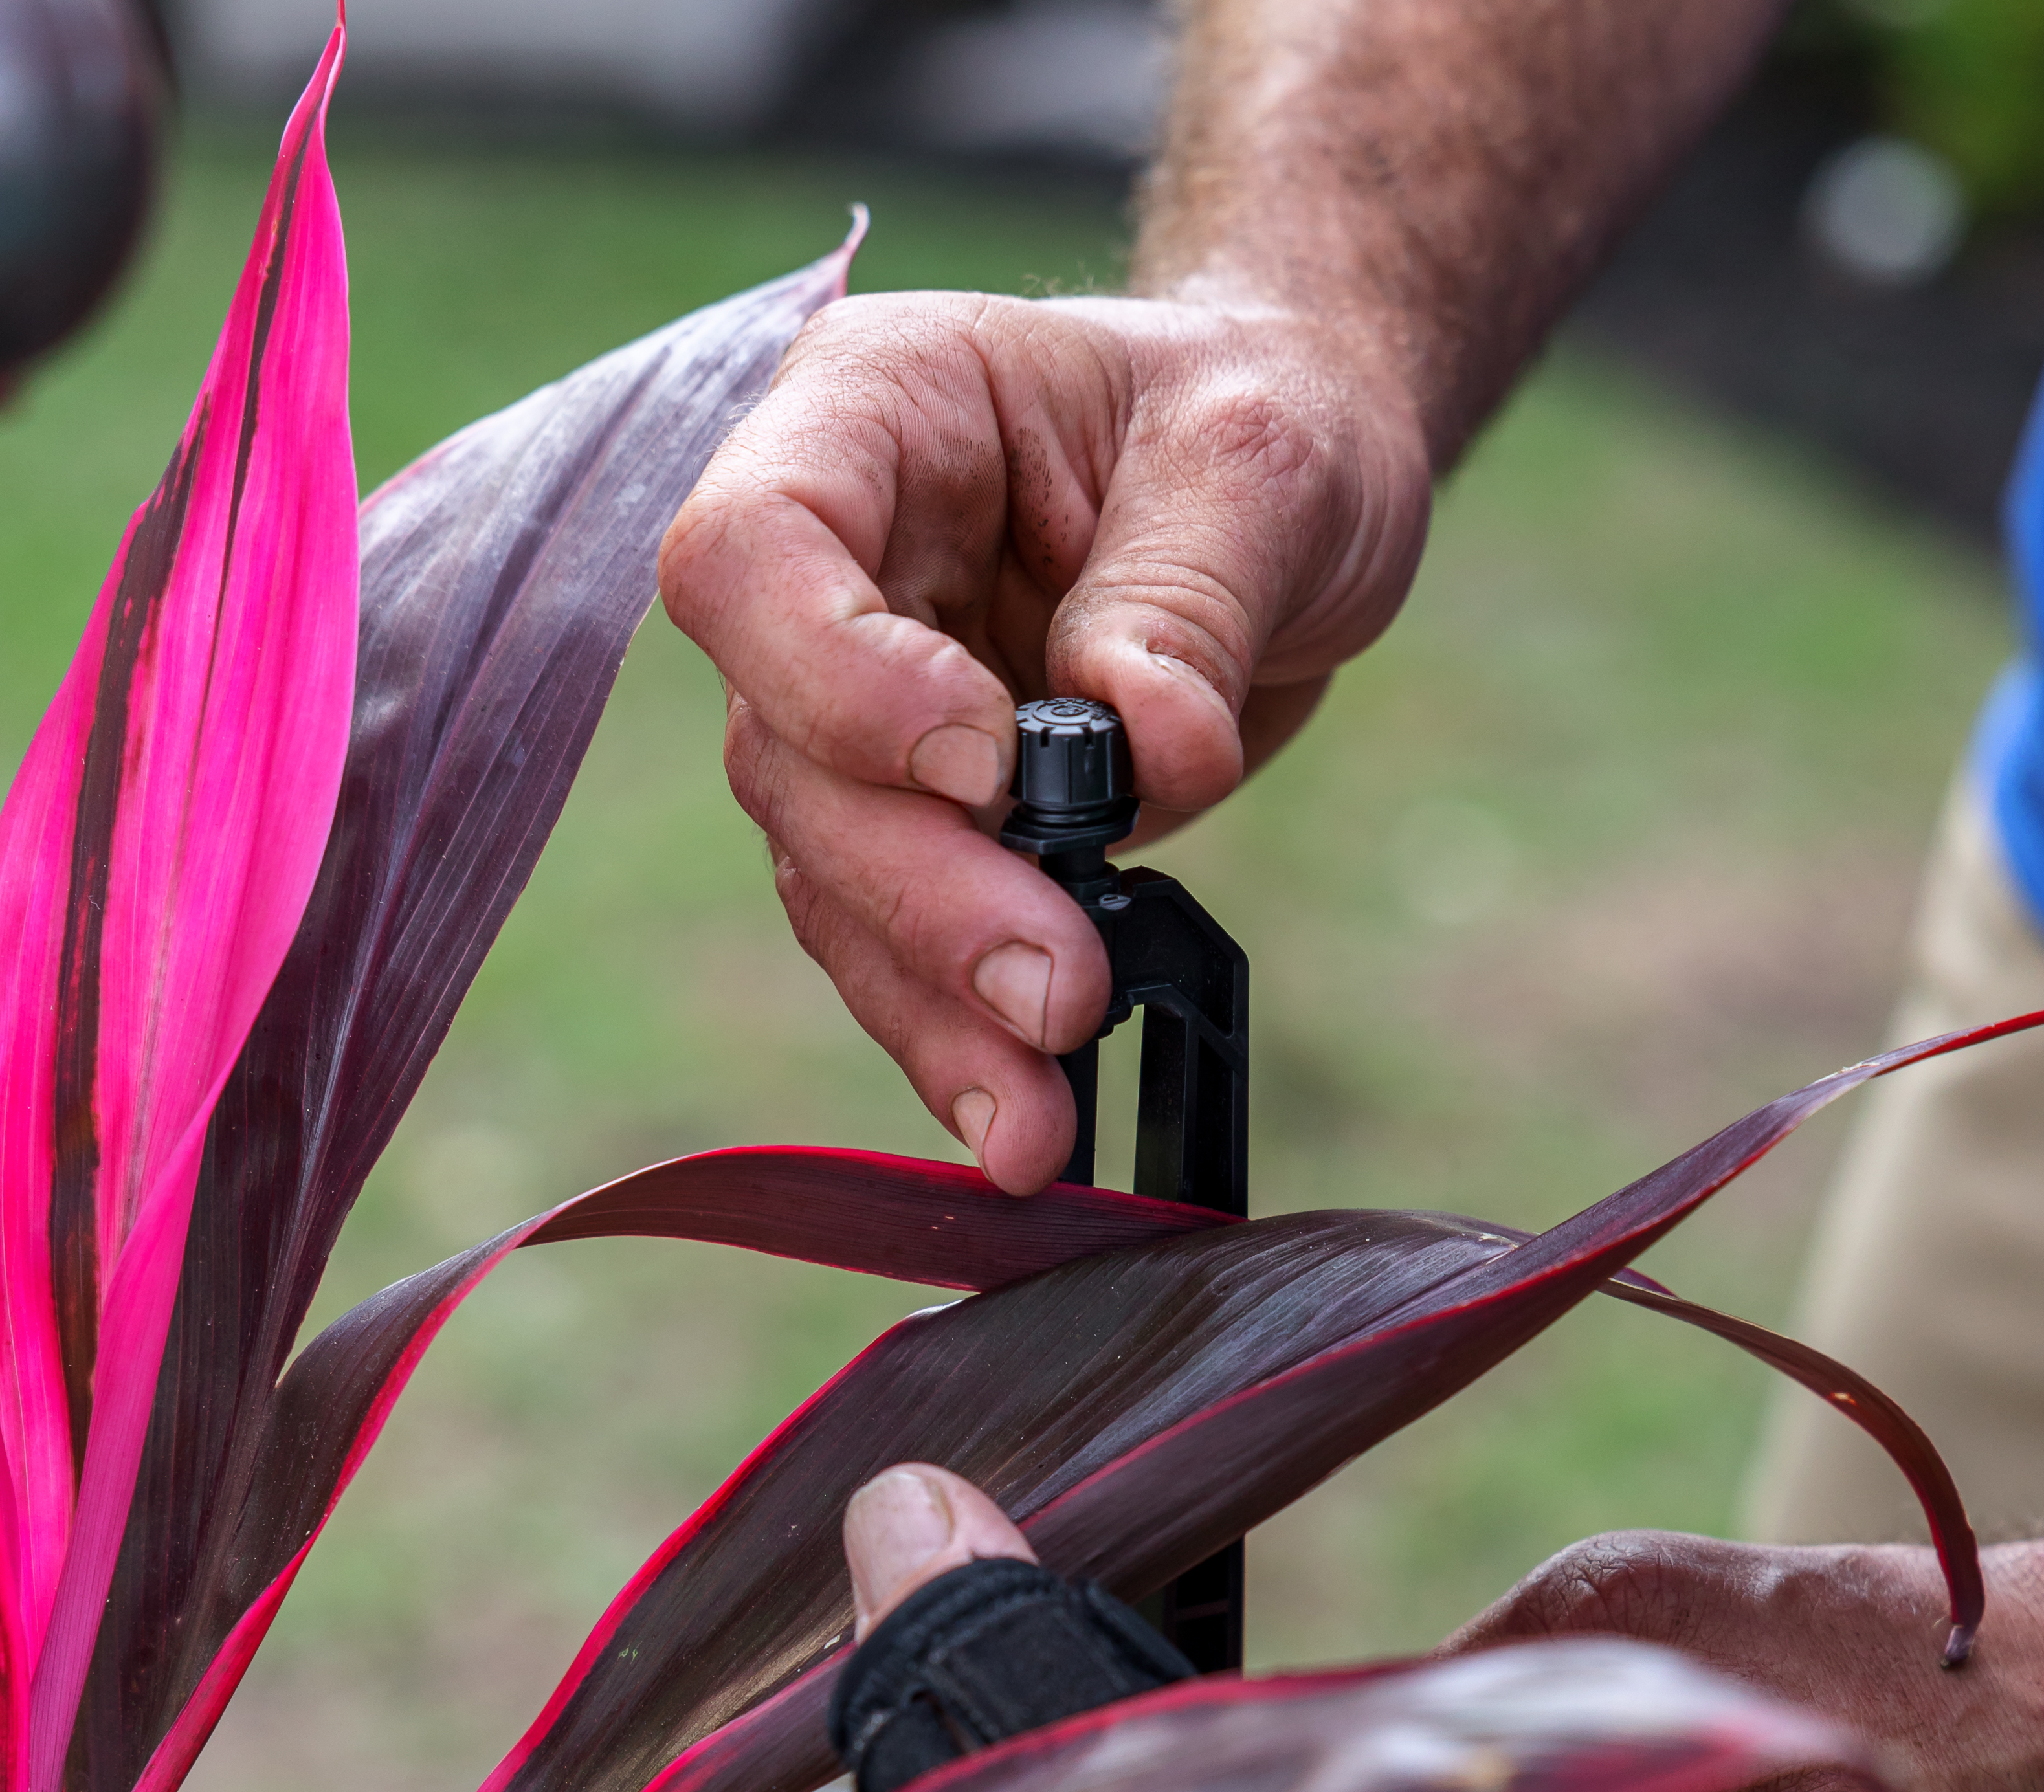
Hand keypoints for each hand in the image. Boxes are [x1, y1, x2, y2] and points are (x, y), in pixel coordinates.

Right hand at [658, 293, 1429, 1191]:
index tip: (990, 761)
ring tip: (1035, 1120)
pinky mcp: (919, 826)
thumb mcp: (1267, 461)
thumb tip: (1144, 751)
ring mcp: (854, 711)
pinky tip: (1019, 1123)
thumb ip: (1189, 594)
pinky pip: (900, 950)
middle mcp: (831, 569)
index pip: (755, 553)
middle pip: (790, 759)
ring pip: (834, 884)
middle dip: (922, 895)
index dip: (839, 679)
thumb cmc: (1260, 424)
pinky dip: (956, 1043)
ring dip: (931, 1010)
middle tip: (1055, 989)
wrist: (1288, 492)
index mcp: (872, 416)